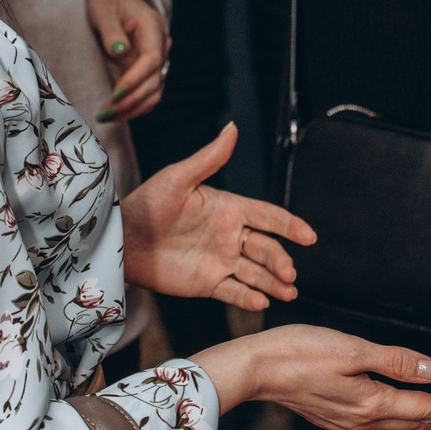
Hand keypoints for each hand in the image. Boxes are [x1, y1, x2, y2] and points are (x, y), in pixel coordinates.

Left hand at [86, 0, 167, 121]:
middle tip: (105, 113)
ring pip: (154, 92)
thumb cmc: (107, 2)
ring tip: (108, 117)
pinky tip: (116, 113)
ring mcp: (159, 59)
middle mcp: (161, 44)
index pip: (152, 59)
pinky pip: (148, 93)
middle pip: (155, 80)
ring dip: (133, 108)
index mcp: (153, 26)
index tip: (115, 94)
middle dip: (131, 100)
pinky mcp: (150, 71)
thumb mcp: (103, 10)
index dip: (135, 80)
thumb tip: (120, 51)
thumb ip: (111, 31)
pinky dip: (135, 106)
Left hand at [121, 123, 310, 309]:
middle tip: (289, 274)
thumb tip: (233, 127)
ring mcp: (220, 261)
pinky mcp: (207, 284)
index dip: (290, 225)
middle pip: (266, 248)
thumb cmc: (147, 203)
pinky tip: (261, 302)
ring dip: (273, 282)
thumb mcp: (179, 178)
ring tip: (287, 292)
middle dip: (281, 260)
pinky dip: (249, 298)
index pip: (267, 216)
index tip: (310, 236)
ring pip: (256, 273)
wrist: (121, 240)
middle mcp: (228, 235)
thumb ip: (210, 158)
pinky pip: (234, 292)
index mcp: (228, 208)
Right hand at [190, 325, 430, 429]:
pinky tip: (400, 422)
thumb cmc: (300, 352)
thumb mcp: (353, 349)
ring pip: (399, 427)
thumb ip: (395, 360)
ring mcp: (348, 420)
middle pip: (416, 423)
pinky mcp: (334, 415)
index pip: (425, 409)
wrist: (256, 369)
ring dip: (428, 428)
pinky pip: (380, 426)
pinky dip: (402, 425)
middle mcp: (364, 417)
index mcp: (372, 401)